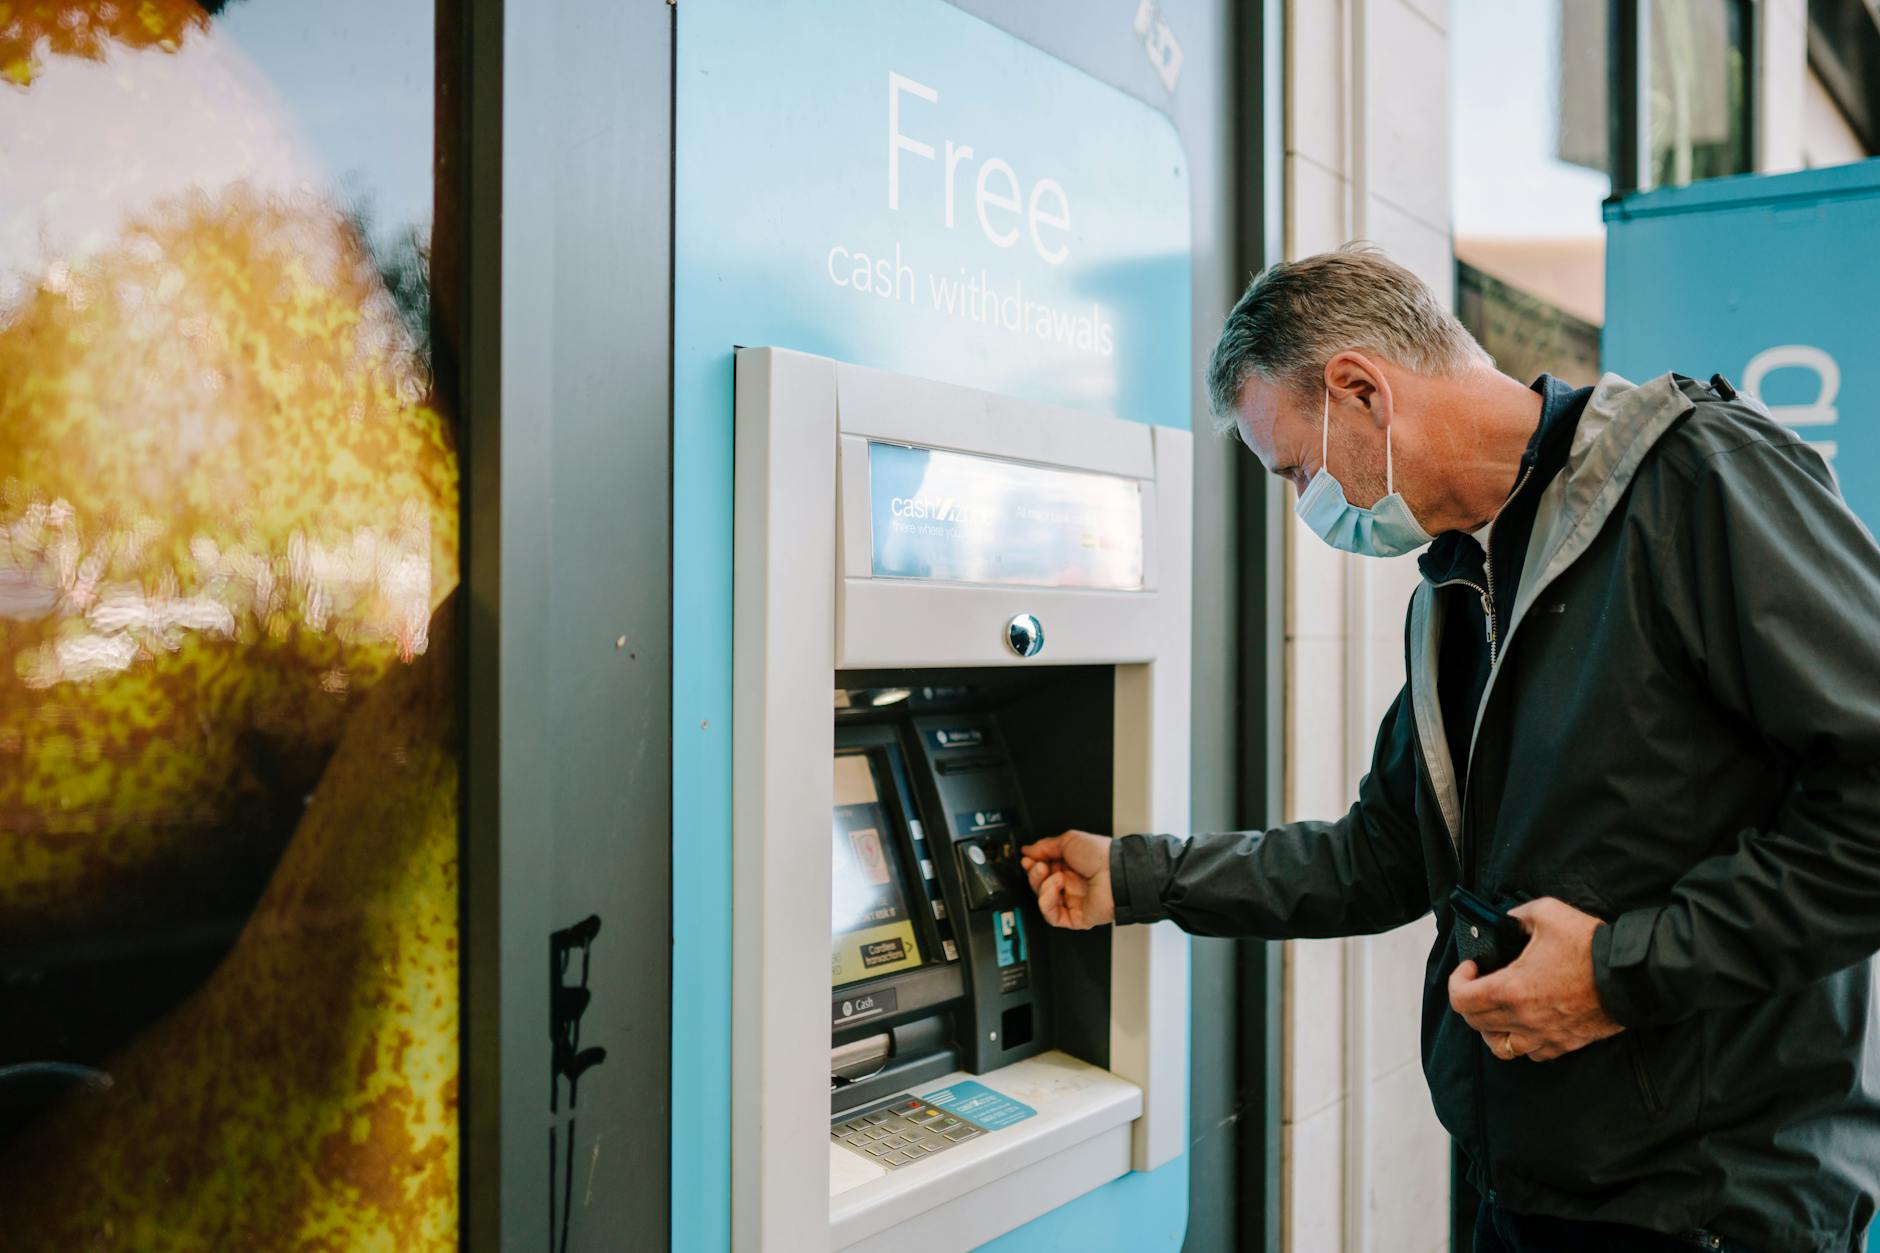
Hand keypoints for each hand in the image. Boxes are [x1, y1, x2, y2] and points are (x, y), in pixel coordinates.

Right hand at [1019, 830, 1113, 928]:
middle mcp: (1070, 884)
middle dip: (1035, 875)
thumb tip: (1028, 850)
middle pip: (1040, 885)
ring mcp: (1073, 901)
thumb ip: (1045, 846)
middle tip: (1039, 867)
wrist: (1116, 872)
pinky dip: (1048, 902)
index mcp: (1069, 866)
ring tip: (1055, 876)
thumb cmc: (1100, 855)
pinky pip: (1052, 916)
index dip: (1032, 866)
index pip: (1042, 870)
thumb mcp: (1068, 840)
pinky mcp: (1075, 917)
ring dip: (1042, 887)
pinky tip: (1056, 889)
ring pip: (1043, 901)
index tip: (1027, 860)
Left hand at [1448, 897, 1623, 1062]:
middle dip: (1470, 1000)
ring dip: (1491, 1028)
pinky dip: (1521, 1041)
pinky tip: (1526, 1022)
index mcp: (1512, 989)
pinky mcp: (1564, 1044)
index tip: (1471, 967)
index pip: (1461, 999)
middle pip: (1475, 1023)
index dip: (1457, 980)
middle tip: (1480, 983)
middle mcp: (1523, 1019)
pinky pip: (1531, 1053)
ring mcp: (1544, 1035)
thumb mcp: (1547, 913)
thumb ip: (1517, 916)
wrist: (1633, 976)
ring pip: (1500, 1047)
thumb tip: (1506, 921)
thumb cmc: (1592, 947)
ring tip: (1498, 1008)